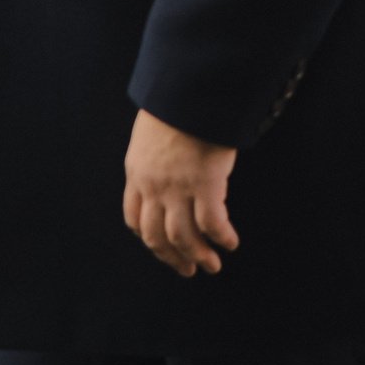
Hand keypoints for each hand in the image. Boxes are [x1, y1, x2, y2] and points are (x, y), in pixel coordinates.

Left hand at [122, 109, 239, 276]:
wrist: (187, 94)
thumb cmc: (172, 110)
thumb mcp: (148, 138)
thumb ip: (152, 161)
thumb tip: (163, 170)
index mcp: (136, 175)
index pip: (135, 219)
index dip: (149, 239)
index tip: (163, 249)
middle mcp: (153, 186)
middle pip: (156, 236)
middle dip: (173, 258)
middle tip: (190, 270)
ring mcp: (177, 188)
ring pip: (183, 236)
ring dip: (199, 255)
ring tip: (213, 266)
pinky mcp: (205, 185)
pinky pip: (212, 223)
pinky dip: (221, 238)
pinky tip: (230, 243)